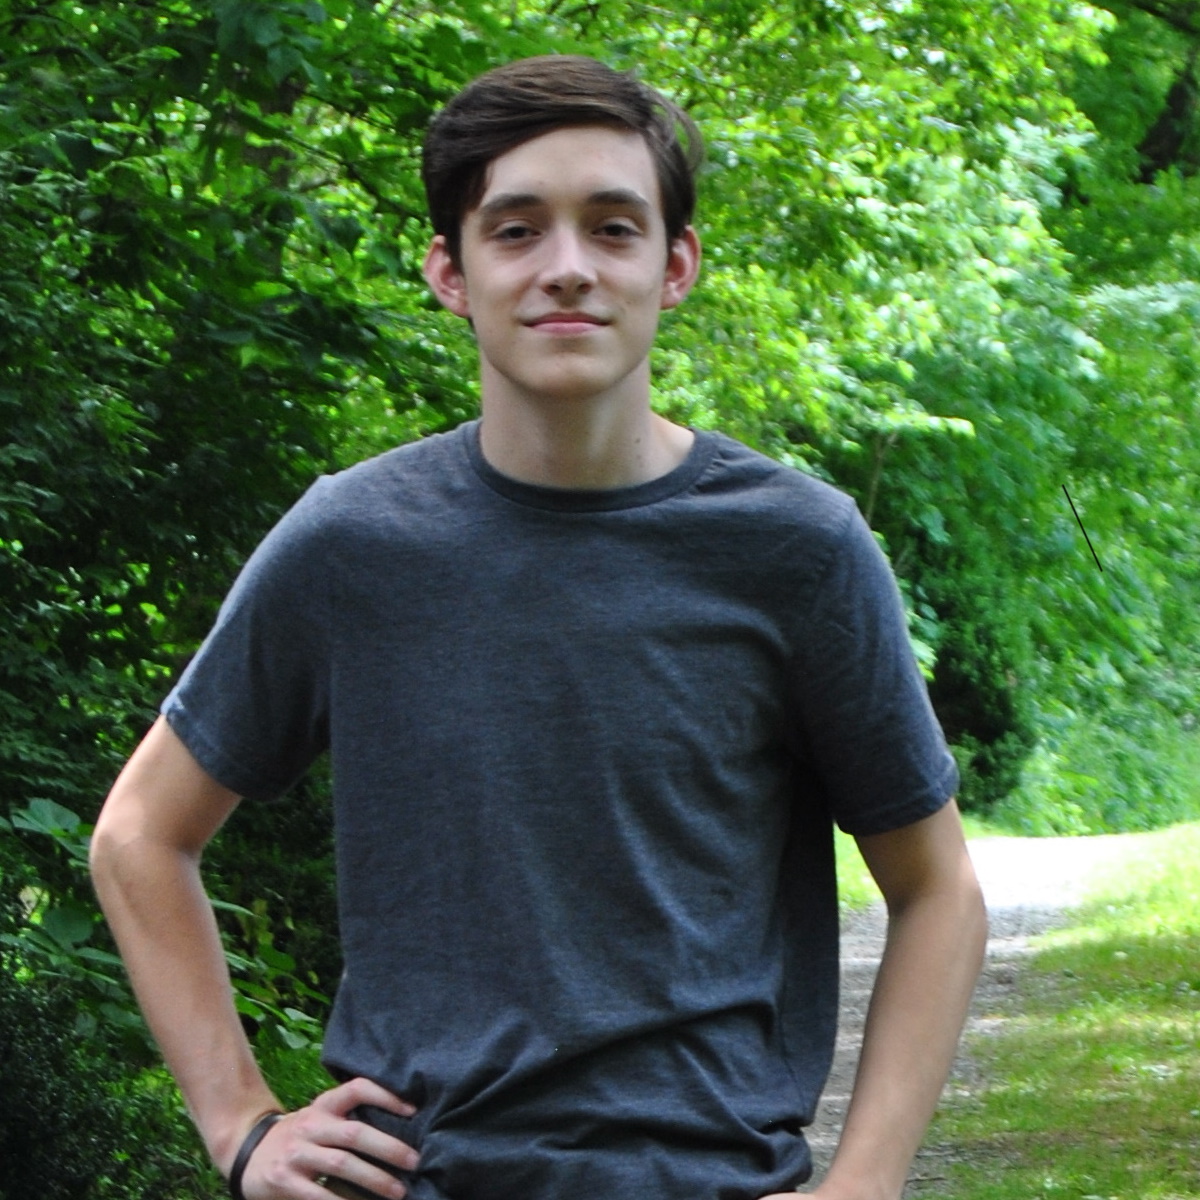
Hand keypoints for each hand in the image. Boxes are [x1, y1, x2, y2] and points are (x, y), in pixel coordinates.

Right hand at [240, 1077, 418, 1199]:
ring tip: (398, 1191)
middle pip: (355, 1133)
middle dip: (388, 1148)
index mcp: (324, 1105)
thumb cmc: (300, 1136)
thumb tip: (401, 1128)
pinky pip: (319, 1194)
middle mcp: (311, 1124)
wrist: (248, 1151)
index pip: (357, 1089)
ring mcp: (297, 1153)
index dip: (386, 1096)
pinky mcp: (285, 1180)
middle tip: (415, 1162)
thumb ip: (348, 1120)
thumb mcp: (320, 1118)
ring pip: (342, 1164)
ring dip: (374, 1178)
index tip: (413, 1111)